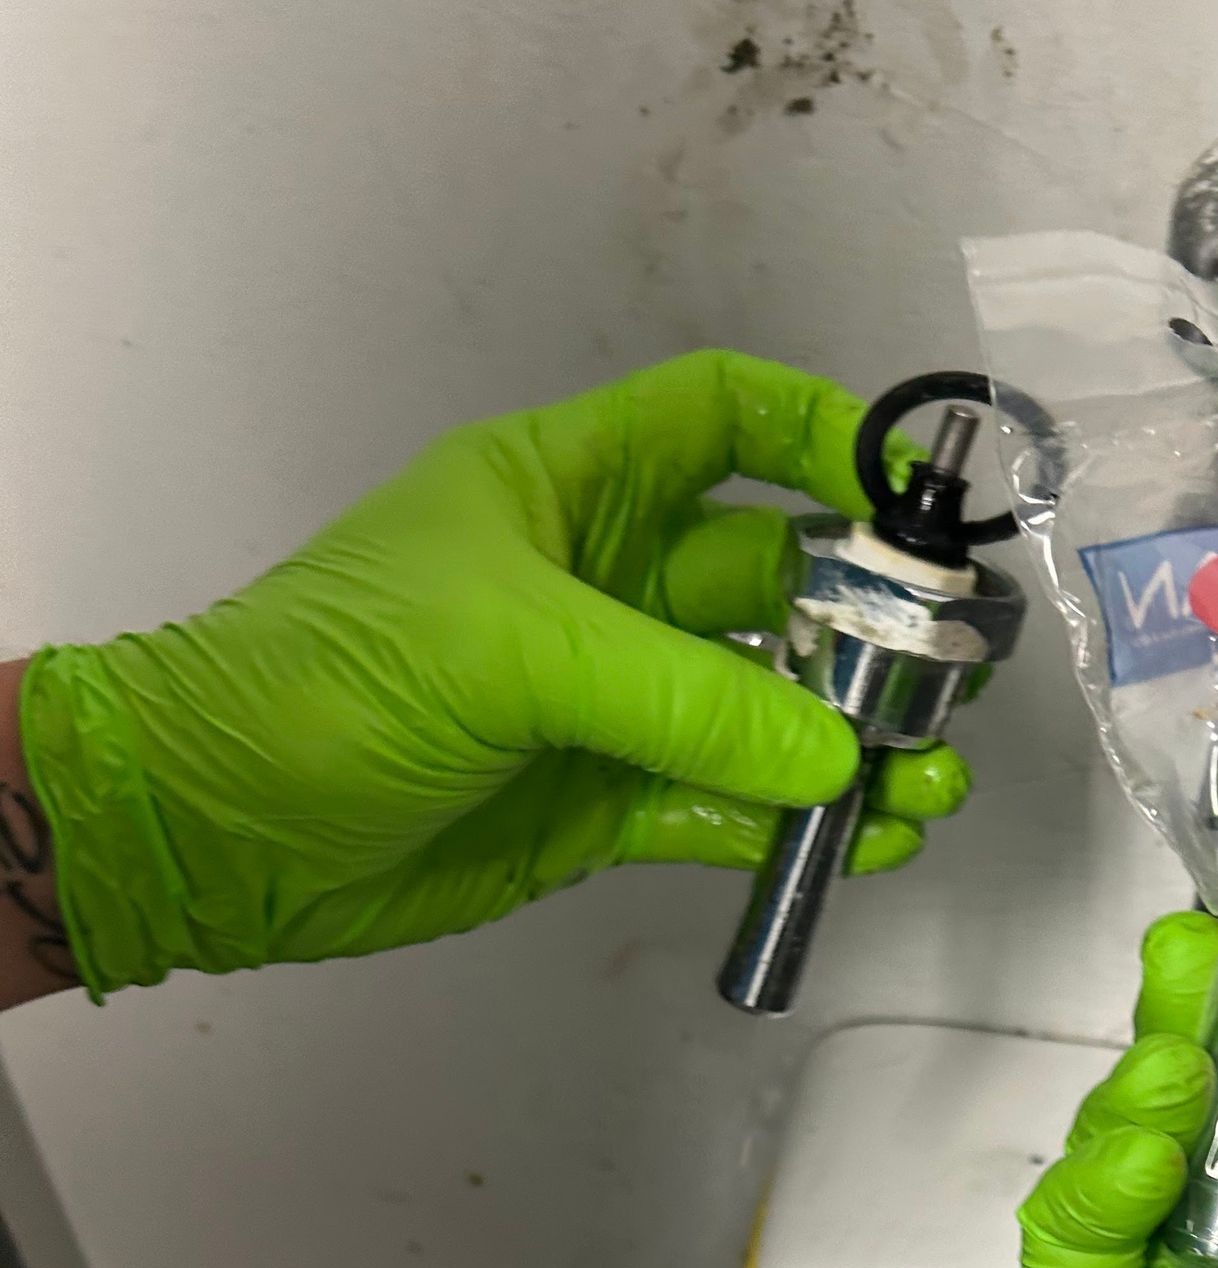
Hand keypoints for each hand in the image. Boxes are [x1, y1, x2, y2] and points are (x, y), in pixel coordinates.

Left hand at [19, 351, 969, 994]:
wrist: (221, 827)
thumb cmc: (334, 679)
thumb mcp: (511, 651)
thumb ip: (681, 702)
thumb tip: (833, 763)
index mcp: (567, 486)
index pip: (720, 421)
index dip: (818, 437)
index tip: (911, 494)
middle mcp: (602, 582)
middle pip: (773, 579)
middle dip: (866, 623)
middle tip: (945, 681)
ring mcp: (607, 700)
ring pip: (761, 708)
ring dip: (847, 743)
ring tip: (926, 789)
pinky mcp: (602, 804)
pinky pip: (722, 806)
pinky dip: (791, 829)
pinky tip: (862, 847)